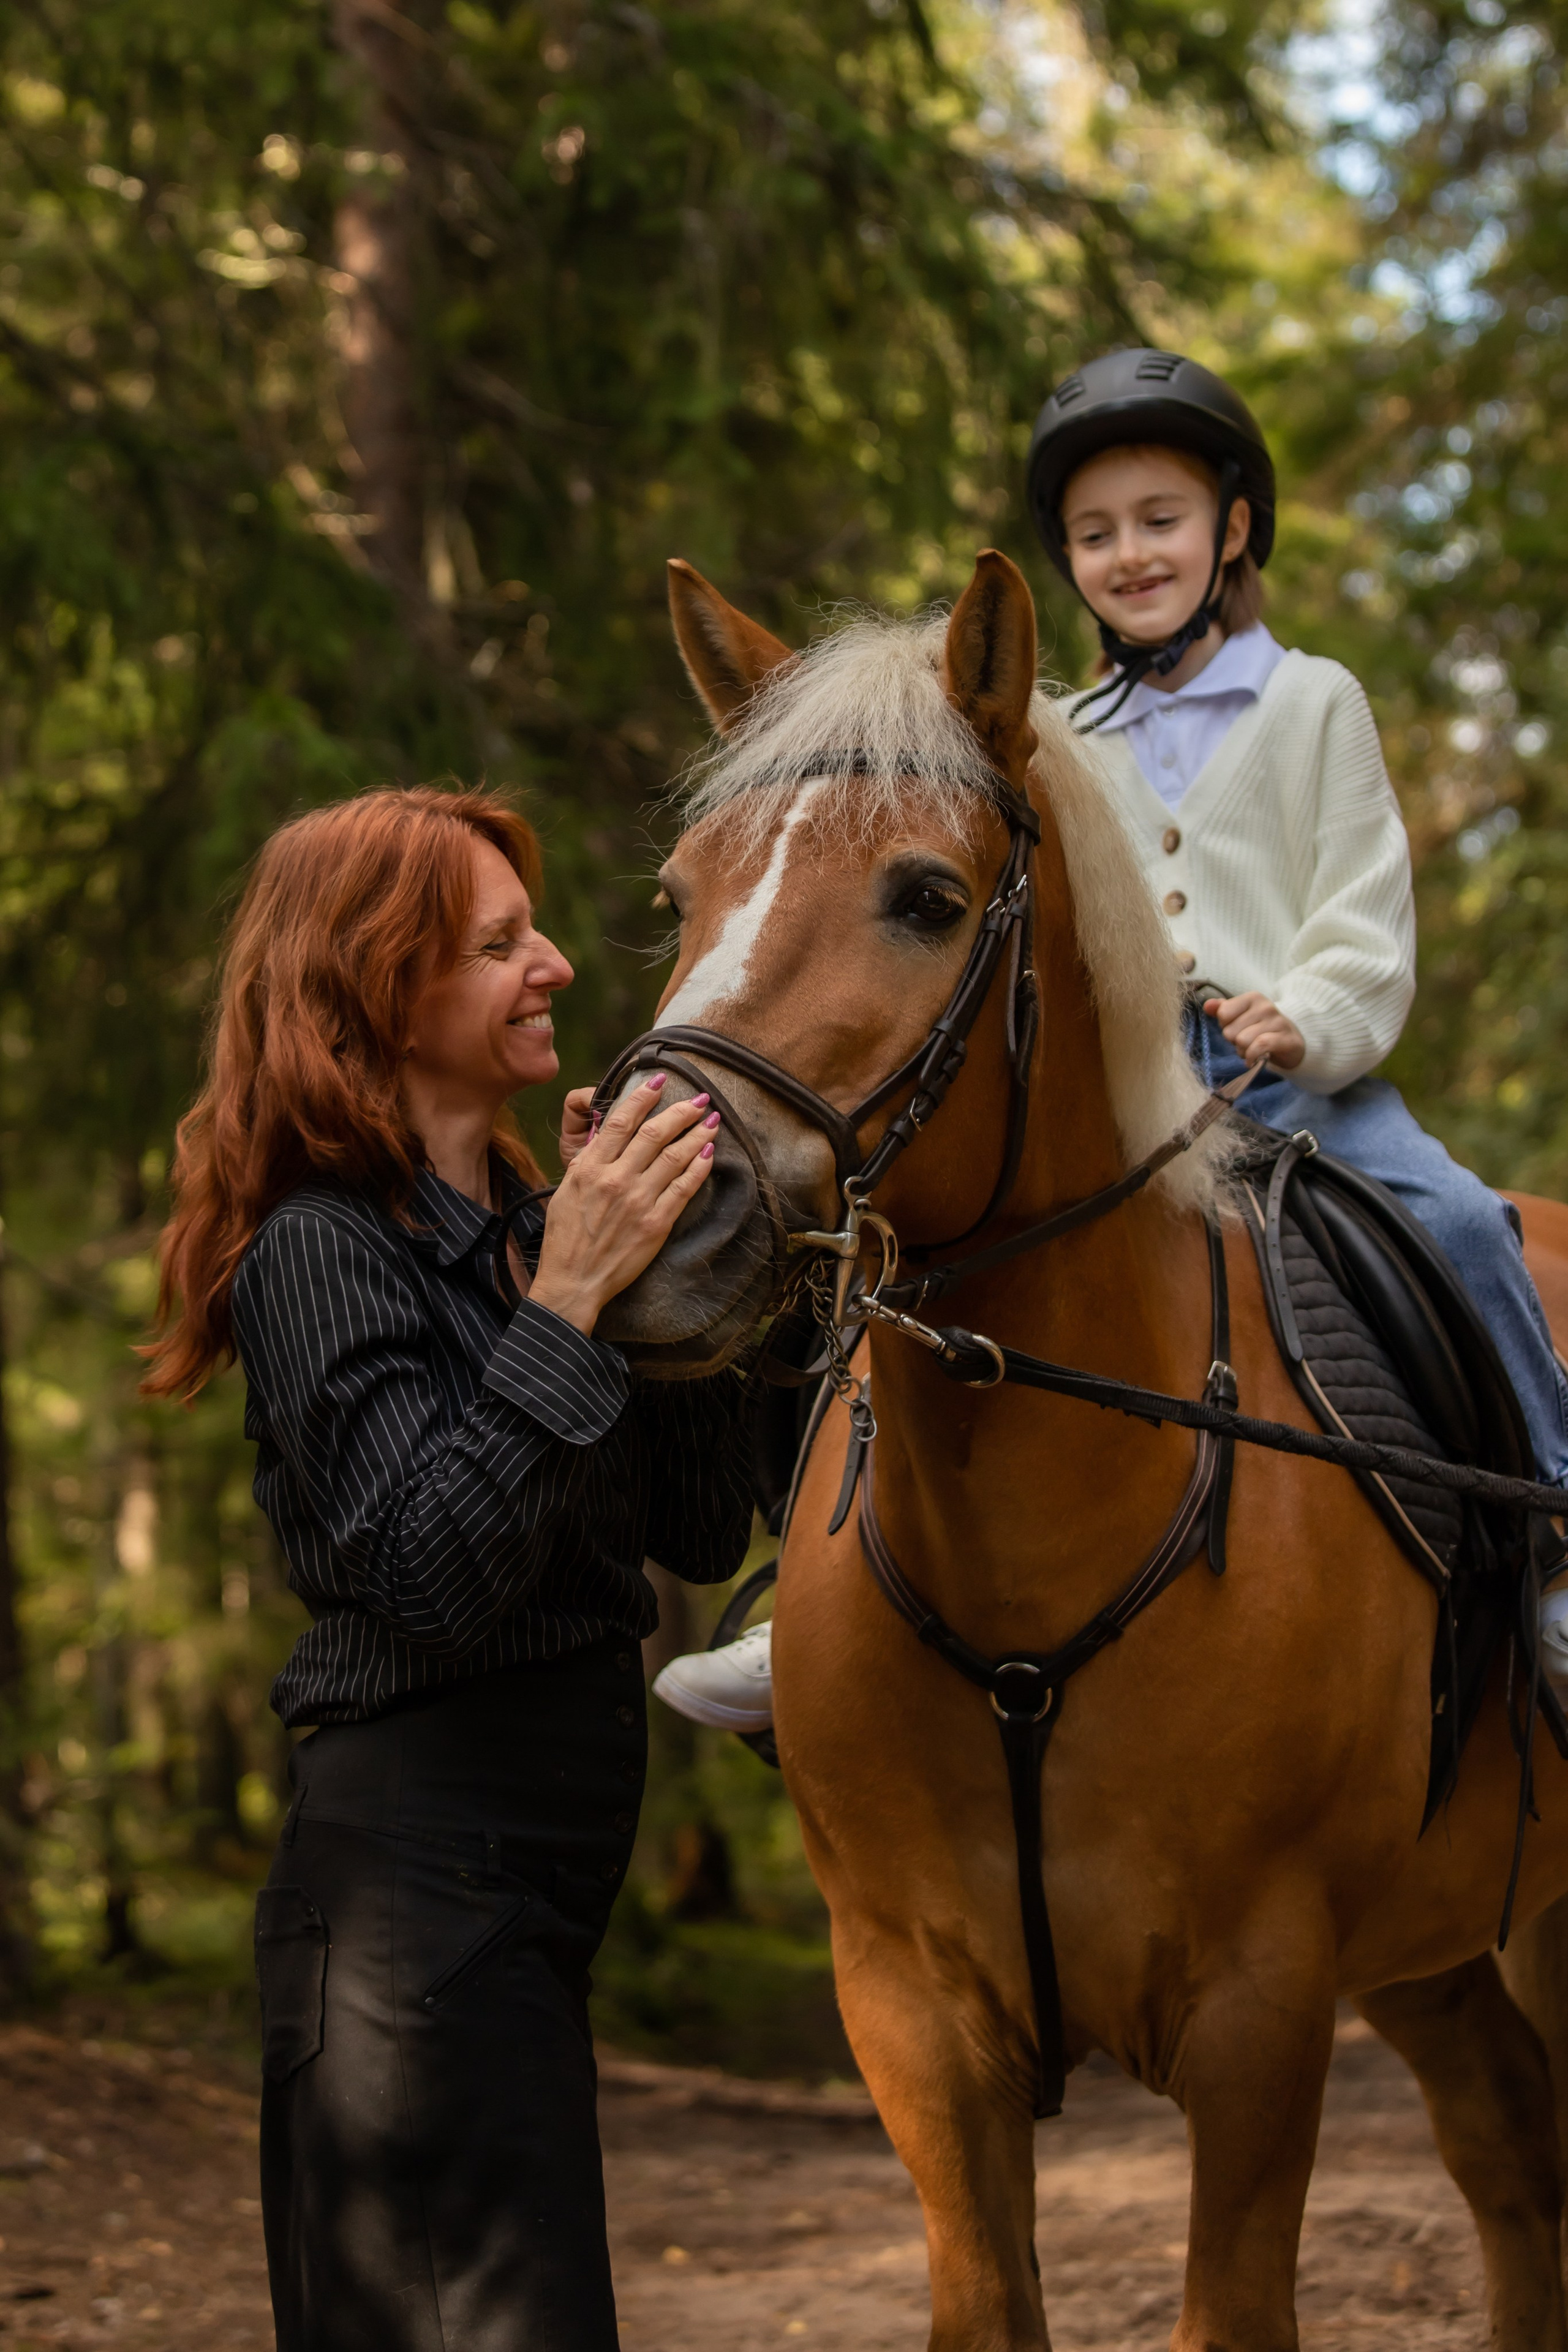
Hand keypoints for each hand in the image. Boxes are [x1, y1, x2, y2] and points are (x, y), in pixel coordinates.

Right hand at [529, 1075, 719, 1333]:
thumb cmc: (566, 1238)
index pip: (621, 1120)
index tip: (662, 1079)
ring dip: (698, 1135)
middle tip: (700, 1098)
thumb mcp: (567, 1190)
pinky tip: (710, 1153)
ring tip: (712, 1121)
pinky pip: (684, 1189)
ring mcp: (638, 1201)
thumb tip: (605, 1130)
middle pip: (654, 1133)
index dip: (644, 1096)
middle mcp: (615, 1179)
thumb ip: (589, 1160)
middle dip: (681, 1111)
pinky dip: (699, 1167)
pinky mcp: (656, 1224)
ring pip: (675, 1157)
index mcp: (589, 1167)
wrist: (574, 1281)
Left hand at [1203, 992, 1304, 1071]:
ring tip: (1251, 1050)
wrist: (1292, 1042)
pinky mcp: (1285, 1039)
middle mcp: (1266, 1007)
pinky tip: (1252, 1060)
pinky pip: (1259, 1047)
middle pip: (1230, 1031)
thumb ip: (1223, 1009)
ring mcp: (1277, 1022)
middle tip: (1246, 1042)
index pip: (1223, 1013)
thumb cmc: (1261, 1029)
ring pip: (1242, 1041)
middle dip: (1234, 1041)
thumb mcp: (1241, 1017)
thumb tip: (1207, 1005)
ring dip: (1242, 1051)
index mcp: (1253, 998)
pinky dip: (1251, 1057)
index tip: (1236, 1029)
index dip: (1225, 1026)